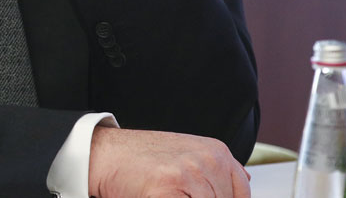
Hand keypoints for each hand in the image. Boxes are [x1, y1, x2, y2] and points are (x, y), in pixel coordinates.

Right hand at [88, 127, 250, 197]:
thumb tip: (242, 183)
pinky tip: (157, 193)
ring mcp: (190, 175)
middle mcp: (208, 160)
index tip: (201, 195)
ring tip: (165, 191)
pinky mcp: (169, 189)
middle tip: (176, 191)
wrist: (103, 154)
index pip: (241, 195)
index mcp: (216, 151)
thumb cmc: (140, 158)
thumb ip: (216, 171)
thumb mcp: (186, 155)